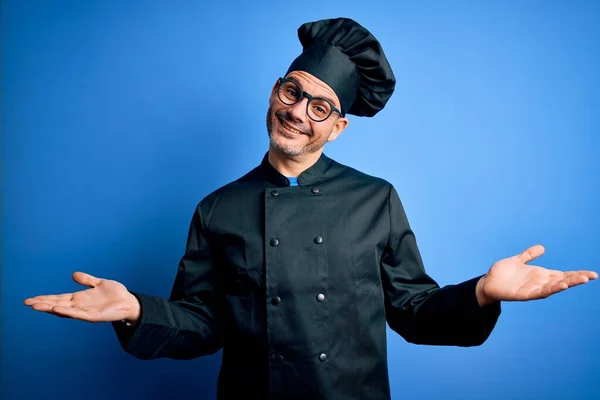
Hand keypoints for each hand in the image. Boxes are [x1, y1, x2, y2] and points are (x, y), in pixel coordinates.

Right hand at [24, 272, 140, 322]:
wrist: (130, 302)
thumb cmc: (116, 294)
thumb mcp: (99, 283)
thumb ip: (87, 280)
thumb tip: (73, 275)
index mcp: (80, 298)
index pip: (59, 298)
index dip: (46, 298)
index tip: (31, 299)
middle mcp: (80, 306)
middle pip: (57, 304)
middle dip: (43, 304)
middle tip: (27, 303)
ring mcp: (85, 312)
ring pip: (64, 310)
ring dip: (50, 308)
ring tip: (36, 306)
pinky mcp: (93, 316)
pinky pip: (78, 314)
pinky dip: (67, 312)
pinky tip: (57, 309)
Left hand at [476, 245, 596, 305]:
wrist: (487, 282)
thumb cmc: (502, 273)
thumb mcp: (518, 260)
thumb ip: (529, 255)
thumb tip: (542, 248)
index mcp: (540, 275)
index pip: (562, 274)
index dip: (576, 274)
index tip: (591, 273)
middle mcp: (540, 282)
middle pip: (562, 280)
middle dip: (577, 279)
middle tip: (592, 276)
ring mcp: (534, 289)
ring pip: (554, 287)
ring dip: (567, 283)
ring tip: (581, 280)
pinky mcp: (525, 294)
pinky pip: (541, 292)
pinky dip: (551, 289)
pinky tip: (560, 285)